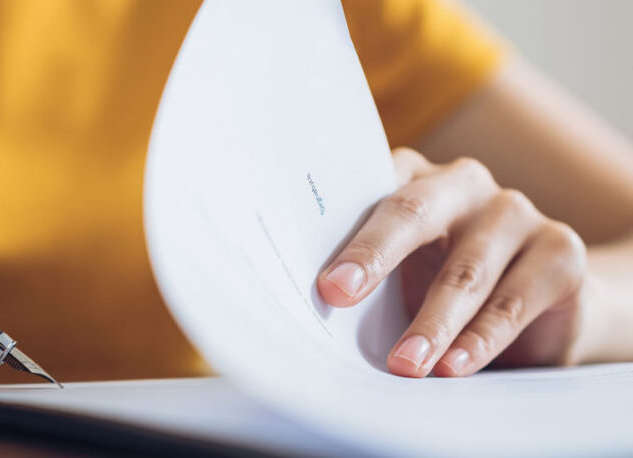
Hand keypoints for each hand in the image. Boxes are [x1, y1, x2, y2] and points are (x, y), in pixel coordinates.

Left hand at [317, 148, 587, 377]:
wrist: (539, 313)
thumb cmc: (441, 288)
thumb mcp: (399, 278)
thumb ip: (364, 279)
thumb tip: (311, 310)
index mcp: (412, 178)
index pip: (368, 189)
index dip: (339, 228)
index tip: (317, 276)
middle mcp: (462, 183)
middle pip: (414, 212)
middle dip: (373, 255)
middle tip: (337, 296)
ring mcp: (514, 212)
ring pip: (465, 269)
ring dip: (431, 321)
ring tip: (404, 364)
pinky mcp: (559, 250)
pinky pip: (513, 299)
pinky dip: (481, 338)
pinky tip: (455, 366)